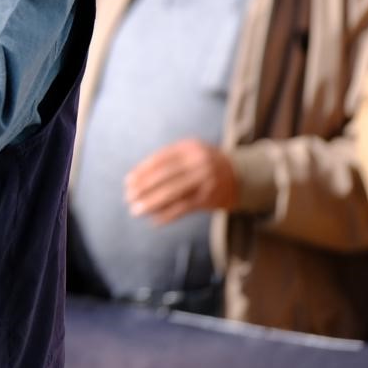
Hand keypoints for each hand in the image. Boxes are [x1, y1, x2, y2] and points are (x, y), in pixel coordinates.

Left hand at [124, 139, 238, 223]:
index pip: (160, 159)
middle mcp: (197, 162)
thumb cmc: (204, 164)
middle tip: (128, 197)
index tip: (128, 182)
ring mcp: (204, 180)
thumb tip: (137, 177)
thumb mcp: (189, 153)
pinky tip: (155, 220)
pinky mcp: (209, 198)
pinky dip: (167, 214)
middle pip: (164, 175)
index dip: (141, 171)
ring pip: (173, 193)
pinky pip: (184, 207)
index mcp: (189, 147)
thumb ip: (168, 160)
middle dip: (143, 187)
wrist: (240, 175)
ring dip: (151, 203)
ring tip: (136, 210)